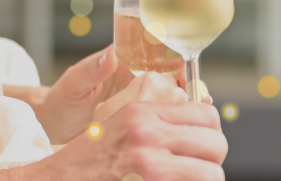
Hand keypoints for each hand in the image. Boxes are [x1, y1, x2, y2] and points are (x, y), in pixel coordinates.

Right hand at [17, 100, 227, 180]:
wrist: (64, 179)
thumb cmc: (94, 153)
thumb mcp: (121, 119)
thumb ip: (159, 112)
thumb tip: (206, 108)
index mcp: (142, 109)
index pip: (207, 114)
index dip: (211, 131)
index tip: (204, 142)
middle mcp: (147, 132)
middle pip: (216, 142)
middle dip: (213, 158)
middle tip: (201, 165)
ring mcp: (148, 162)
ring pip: (212, 172)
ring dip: (206, 178)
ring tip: (192, 178)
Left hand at [28, 45, 198, 143]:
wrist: (55, 126)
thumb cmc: (61, 102)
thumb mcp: (72, 86)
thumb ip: (89, 71)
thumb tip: (109, 55)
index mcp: (122, 59)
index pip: (154, 49)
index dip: (175, 56)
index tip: (186, 70)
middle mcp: (135, 75)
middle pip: (171, 72)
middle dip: (188, 81)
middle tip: (200, 97)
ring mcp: (141, 96)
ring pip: (172, 94)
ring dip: (188, 101)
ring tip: (200, 111)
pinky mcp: (142, 115)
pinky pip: (165, 114)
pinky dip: (178, 118)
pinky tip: (187, 128)